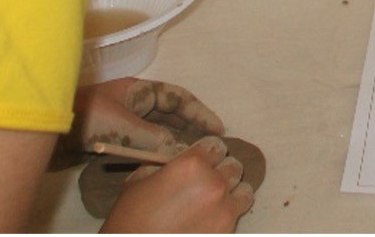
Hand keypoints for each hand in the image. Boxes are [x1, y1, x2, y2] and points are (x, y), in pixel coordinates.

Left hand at [74, 78, 224, 153]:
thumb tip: (180, 150)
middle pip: (169, 114)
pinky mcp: (110, 138)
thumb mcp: (124, 126)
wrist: (43, 128)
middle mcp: (133, 103)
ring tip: (189, 157)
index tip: (218, 129)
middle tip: (208, 145)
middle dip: (189, 128)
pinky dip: (154, 152)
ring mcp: (121, 121)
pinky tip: (161, 164)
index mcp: (138, 90)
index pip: (178, 97)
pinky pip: (141, 144)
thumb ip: (155, 138)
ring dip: (171, 143)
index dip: (200, 112)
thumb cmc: (85, 118)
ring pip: (155, 131)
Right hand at [101, 135, 253, 232]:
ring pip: (243, 188)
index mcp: (191, 165)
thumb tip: (180, 157)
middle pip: (233, 166)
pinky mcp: (227, 229)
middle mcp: (213, 182)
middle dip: (221, 171)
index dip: (209, 153)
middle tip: (206, 181)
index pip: (216, 145)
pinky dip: (231, 210)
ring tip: (214, 198)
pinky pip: (240, 211)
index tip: (204, 160)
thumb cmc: (131, 218)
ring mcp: (223, 207)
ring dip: (231, 190)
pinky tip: (215, 213)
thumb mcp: (141, 179)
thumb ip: (166, 164)